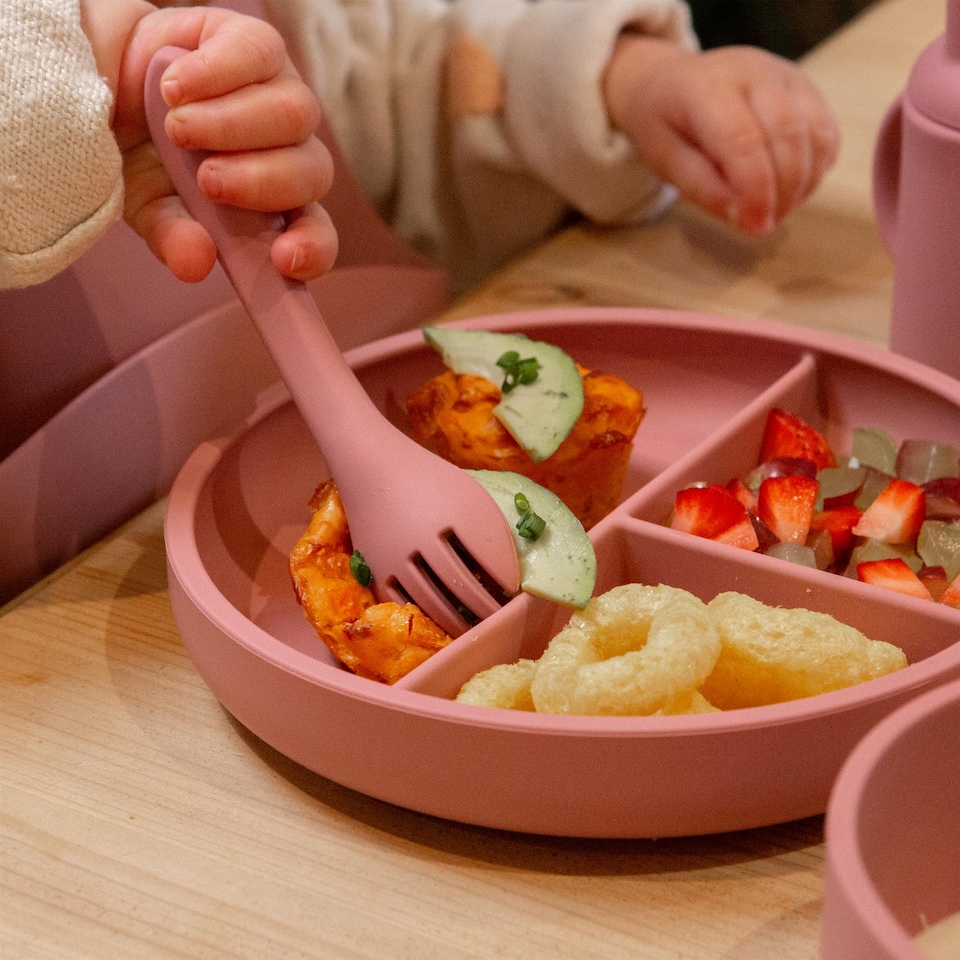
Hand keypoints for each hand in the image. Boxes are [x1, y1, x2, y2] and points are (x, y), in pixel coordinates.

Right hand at [82, 1, 336, 281]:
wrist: (97, 83)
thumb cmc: (138, 155)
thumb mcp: (146, 205)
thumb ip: (173, 236)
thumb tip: (195, 265)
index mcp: (273, 206)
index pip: (317, 234)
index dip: (311, 249)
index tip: (282, 258)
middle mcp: (288, 152)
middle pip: (313, 172)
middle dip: (260, 182)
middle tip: (207, 181)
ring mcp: (278, 94)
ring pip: (295, 114)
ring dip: (233, 127)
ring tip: (177, 131)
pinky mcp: (255, 45)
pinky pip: (259, 55)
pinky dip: (215, 74)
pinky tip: (175, 88)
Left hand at [603, 38, 839, 233]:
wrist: (671, 82)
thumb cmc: (665, 123)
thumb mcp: (664, 159)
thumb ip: (701, 186)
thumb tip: (742, 215)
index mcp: (709, 88)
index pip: (744, 140)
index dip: (756, 190)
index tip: (755, 225)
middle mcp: (754, 72)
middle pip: (788, 135)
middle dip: (783, 191)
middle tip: (764, 224)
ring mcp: (786, 76)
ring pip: (816, 134)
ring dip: (802, 184)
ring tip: (774, 210)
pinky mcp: (807, 88)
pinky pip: (827, 134)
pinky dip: (815, 170)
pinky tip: (789, 189)